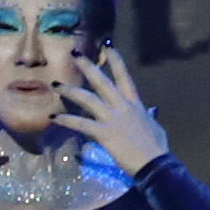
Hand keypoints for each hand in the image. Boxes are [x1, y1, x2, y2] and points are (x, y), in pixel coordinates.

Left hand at [64, 47, 169, 176]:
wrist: (155, 164)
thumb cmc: (156, 148)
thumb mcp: (155, 127)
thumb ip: (149, 116)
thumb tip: (151, 110)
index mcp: (135, 104)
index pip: (124, 77)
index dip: (116, 60)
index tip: (107, 45)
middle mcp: (122, 106)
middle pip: (102, 82)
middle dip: (88, 66)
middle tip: (74, 53)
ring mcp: (112, 119)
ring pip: (88, 99)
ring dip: (71, 91)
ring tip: (56, 85)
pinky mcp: (104, 133)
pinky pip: (81, 124)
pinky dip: (66, 120)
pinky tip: (53, 118)